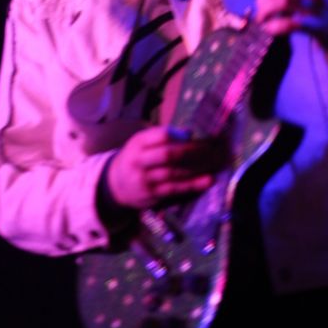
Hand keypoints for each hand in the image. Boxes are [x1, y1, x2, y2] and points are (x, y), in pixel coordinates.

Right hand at [107, 126, 226, 209]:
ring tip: (213, 163)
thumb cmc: (136, 157)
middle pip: (168, 155)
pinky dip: (192, 185)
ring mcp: (145, 180)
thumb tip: (189, 132)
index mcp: (138, 143)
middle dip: (191, 152)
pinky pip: (174, 189)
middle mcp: (139, 161)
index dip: (179, 135)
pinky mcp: (151, 195)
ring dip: (195, 169)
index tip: (194, 135)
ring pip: (173, 173)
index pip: (161, 136)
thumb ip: (162, 136)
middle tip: (209, 149)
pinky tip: (206, 181)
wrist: (114, 184)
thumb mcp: (142, 143)